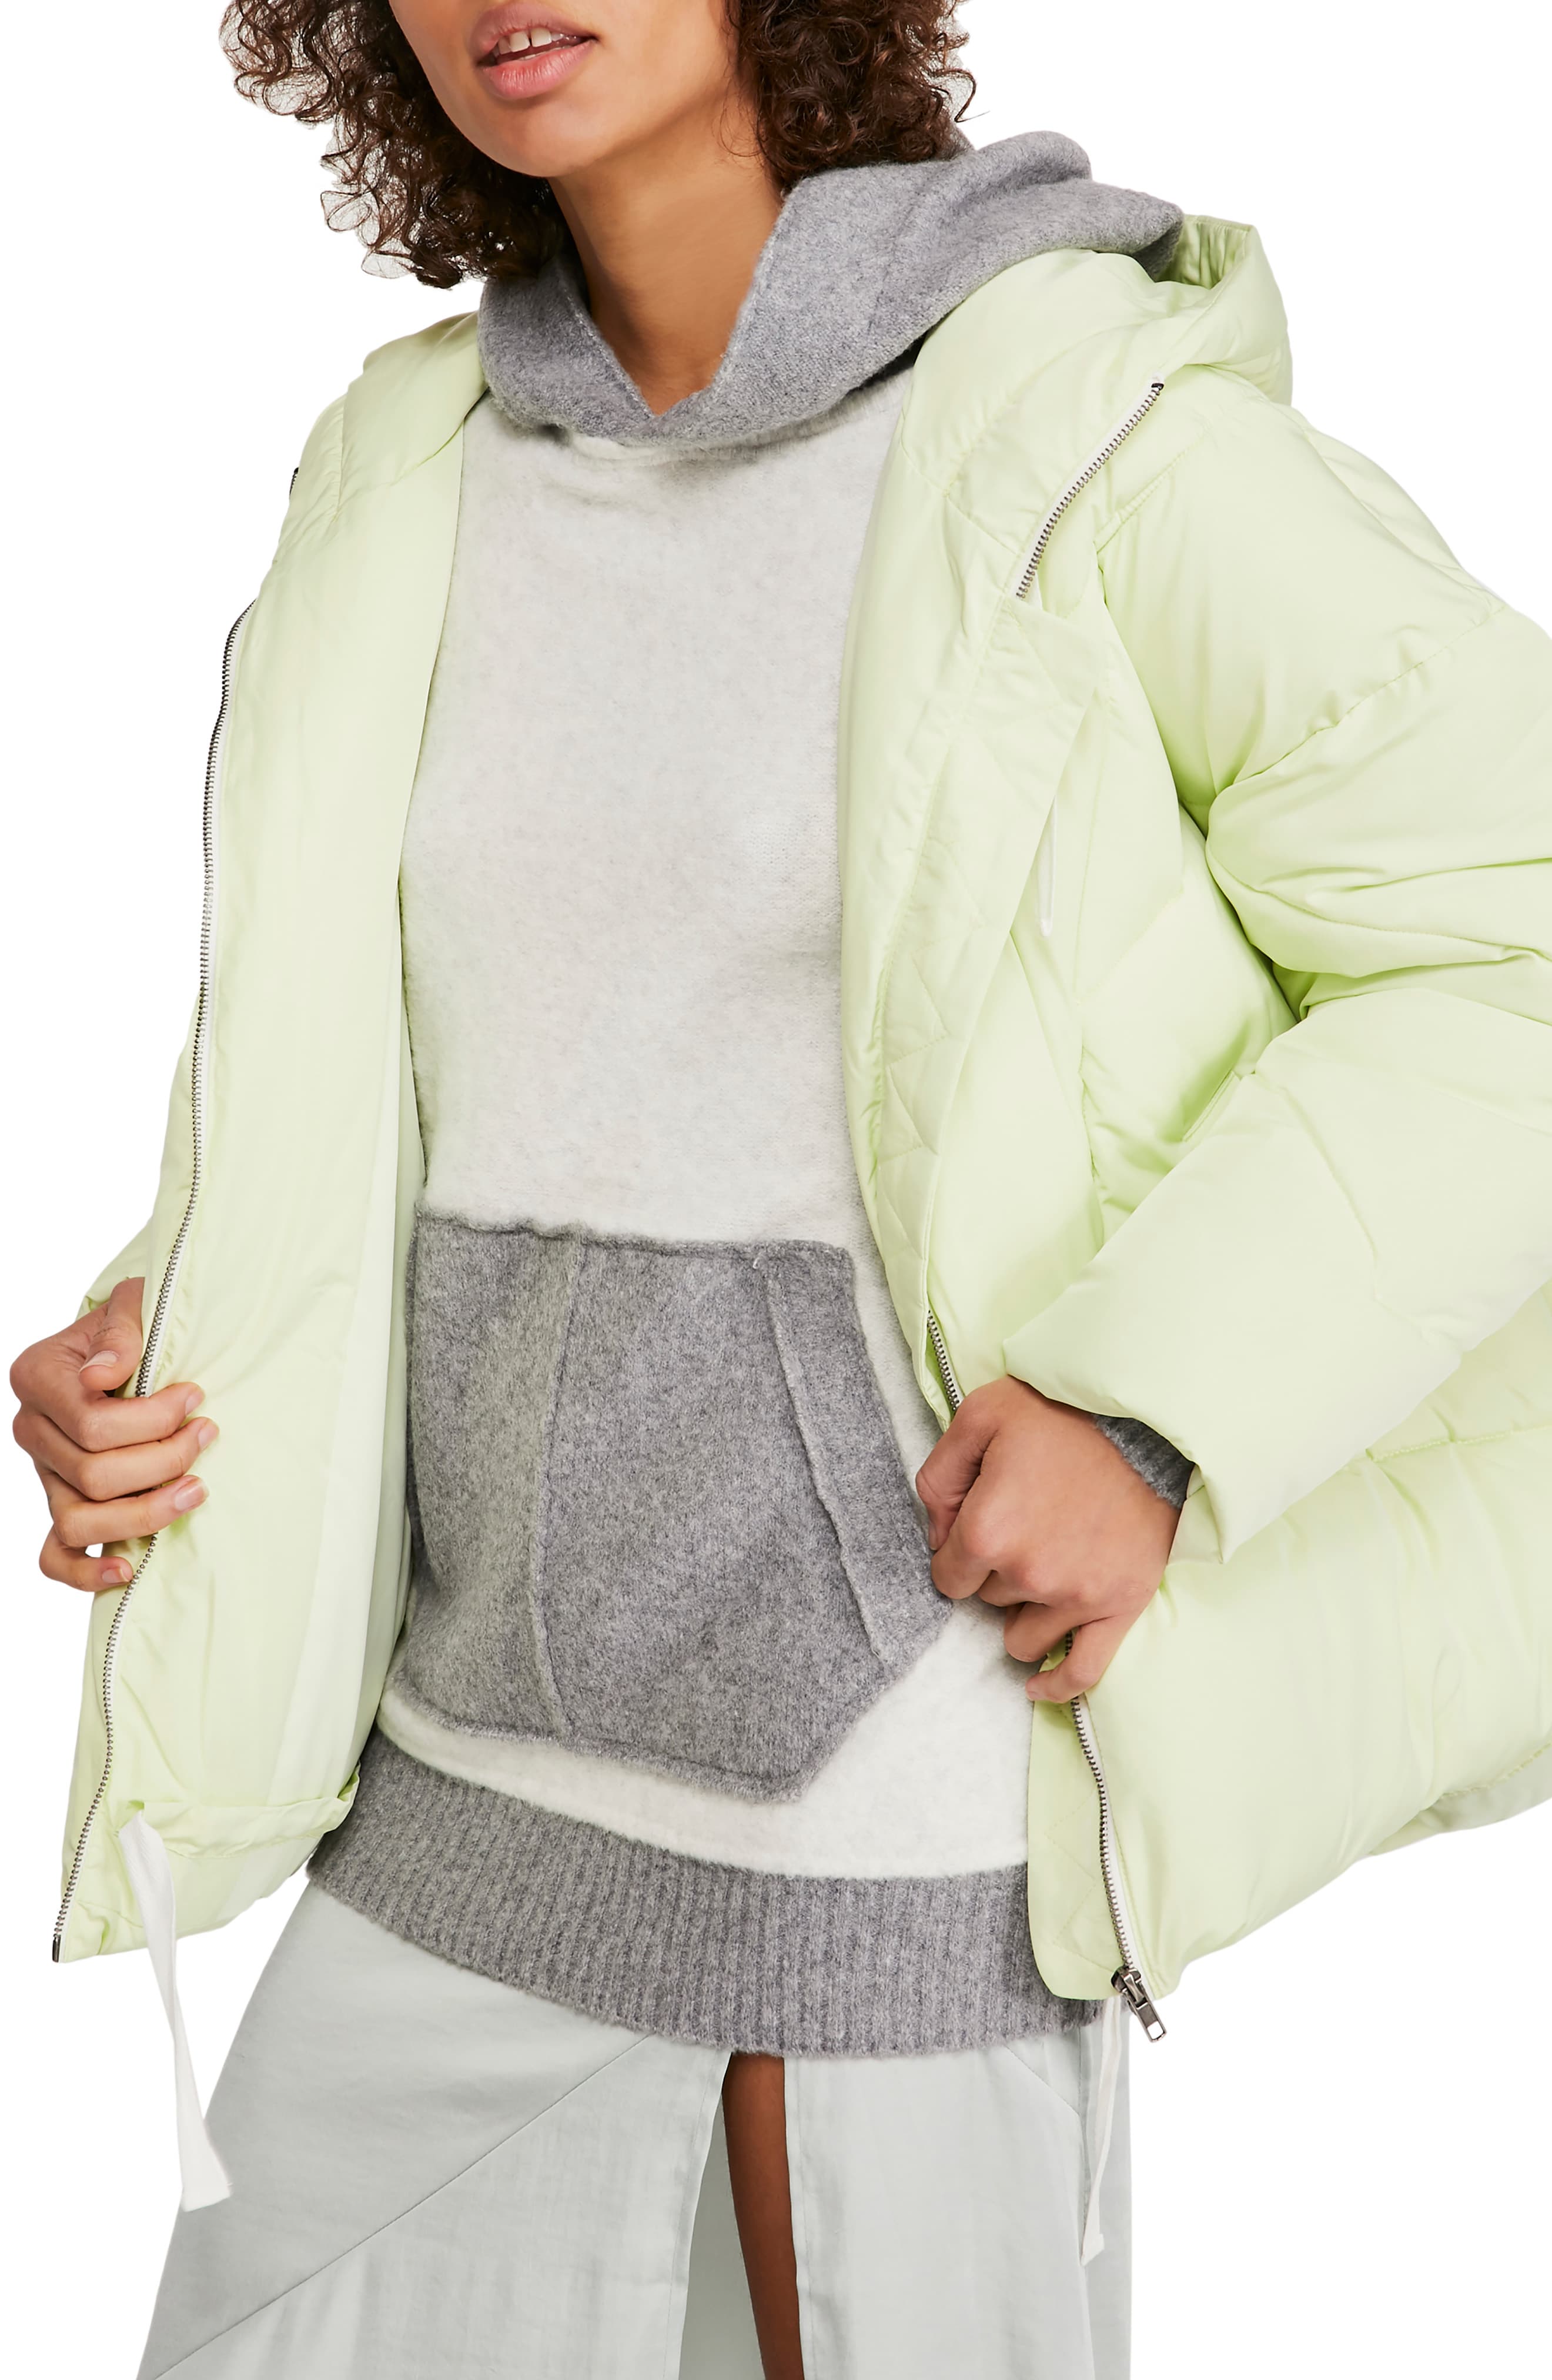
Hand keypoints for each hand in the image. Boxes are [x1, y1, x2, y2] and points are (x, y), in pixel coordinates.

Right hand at [9, 1277, 214, 1592]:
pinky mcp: (60, 1503)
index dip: (153, 1420)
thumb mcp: (130, 1306)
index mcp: (38, 1378)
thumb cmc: (130, 1326)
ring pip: (79, 1520)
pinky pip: (55, 1555)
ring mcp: (45, 1473)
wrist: (119, 1346)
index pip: (94, 1424)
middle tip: (207, 1436)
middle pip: (94, 1475)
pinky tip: (127, 1570)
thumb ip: (120, 1334)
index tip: (195, 1399)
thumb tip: (101, 1375)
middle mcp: (32, 1429)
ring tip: (195, 1491)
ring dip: (144, 1514)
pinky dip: (86, 1571)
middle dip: (163, 1461)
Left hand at [916, 1376, 1175, 1701]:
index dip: (956, 1553)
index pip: (946, 1576)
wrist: (1149, 1423)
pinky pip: (1082, 1670)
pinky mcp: (1120, 1605)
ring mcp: (1076, 1595)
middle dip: (996, 1572)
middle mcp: (1028, 1573)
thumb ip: (940, 1476)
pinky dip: (1057, 1684)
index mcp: (987, 1529)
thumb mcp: (981, 1416)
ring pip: (1023, 1637)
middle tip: (1027, 1525)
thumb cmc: (1063, 1414)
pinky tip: (1037, 1686)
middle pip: (988, 1601)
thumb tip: (936, 1534)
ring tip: (1044, 1570)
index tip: (977, 1527)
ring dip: (1024, 1612)